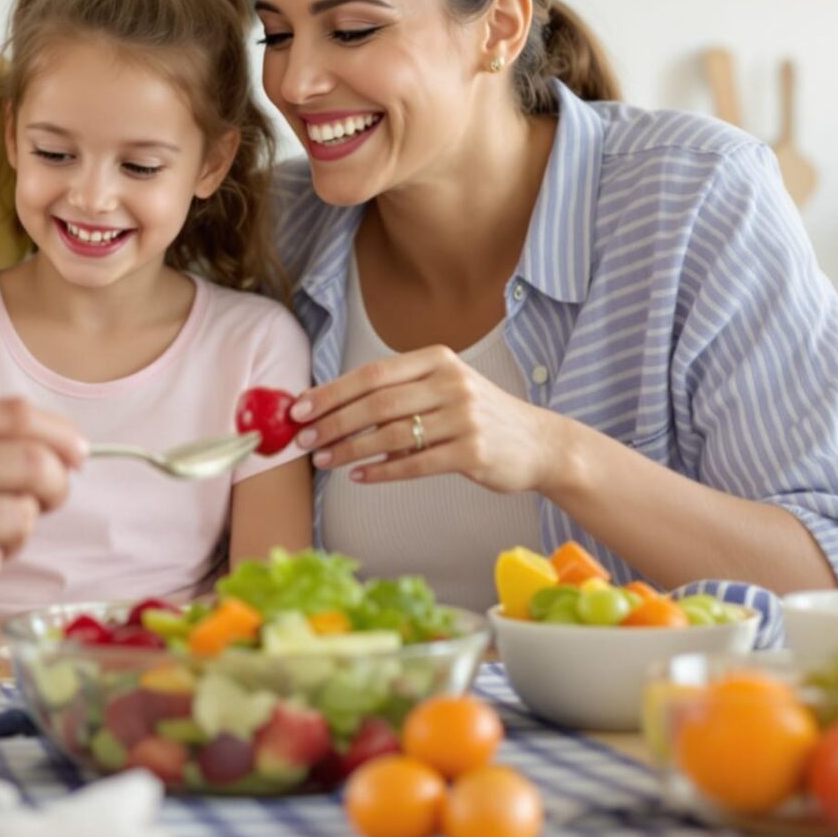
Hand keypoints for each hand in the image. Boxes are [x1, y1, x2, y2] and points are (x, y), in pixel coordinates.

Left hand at [293, 346, 566, 493]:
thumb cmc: (477, 416)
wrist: (538, 444)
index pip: (373, 373)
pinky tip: (358, 476)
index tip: (299, 408)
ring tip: (323, 460)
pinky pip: (415, 463)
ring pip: (392, 435)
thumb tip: (332, 407)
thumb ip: (398, 392)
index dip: (331, 391)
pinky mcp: (473, 453)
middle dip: (333, 422)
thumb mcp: (443, 388)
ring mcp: (464, 418)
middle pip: (377, 403)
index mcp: (438, 359)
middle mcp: (452, 383)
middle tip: (304, 439)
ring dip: (350, 449)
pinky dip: (382, 471)